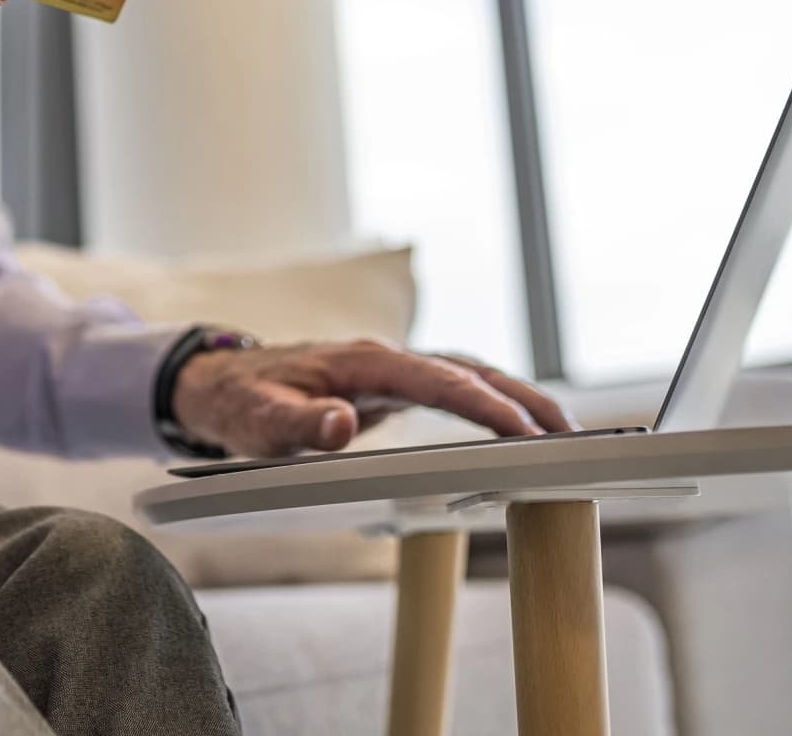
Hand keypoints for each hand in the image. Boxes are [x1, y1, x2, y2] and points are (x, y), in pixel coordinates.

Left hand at [170, 339, 576, 459]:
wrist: (220, 384)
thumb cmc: (240, 403)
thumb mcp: (258, 422)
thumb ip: (297, 425)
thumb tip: (343, 424)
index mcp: (361, 362)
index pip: (437, 378)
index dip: (483, 405)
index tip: (523, 430)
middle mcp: (384, 358)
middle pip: (468, 370)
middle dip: (522, 397)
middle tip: (571, 432)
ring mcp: (392, 369)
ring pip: (468, 374)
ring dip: (516, 397)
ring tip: (563, 431)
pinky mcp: (393, 385)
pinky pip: (454, 386)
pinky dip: (492, 400)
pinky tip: (519, 424)